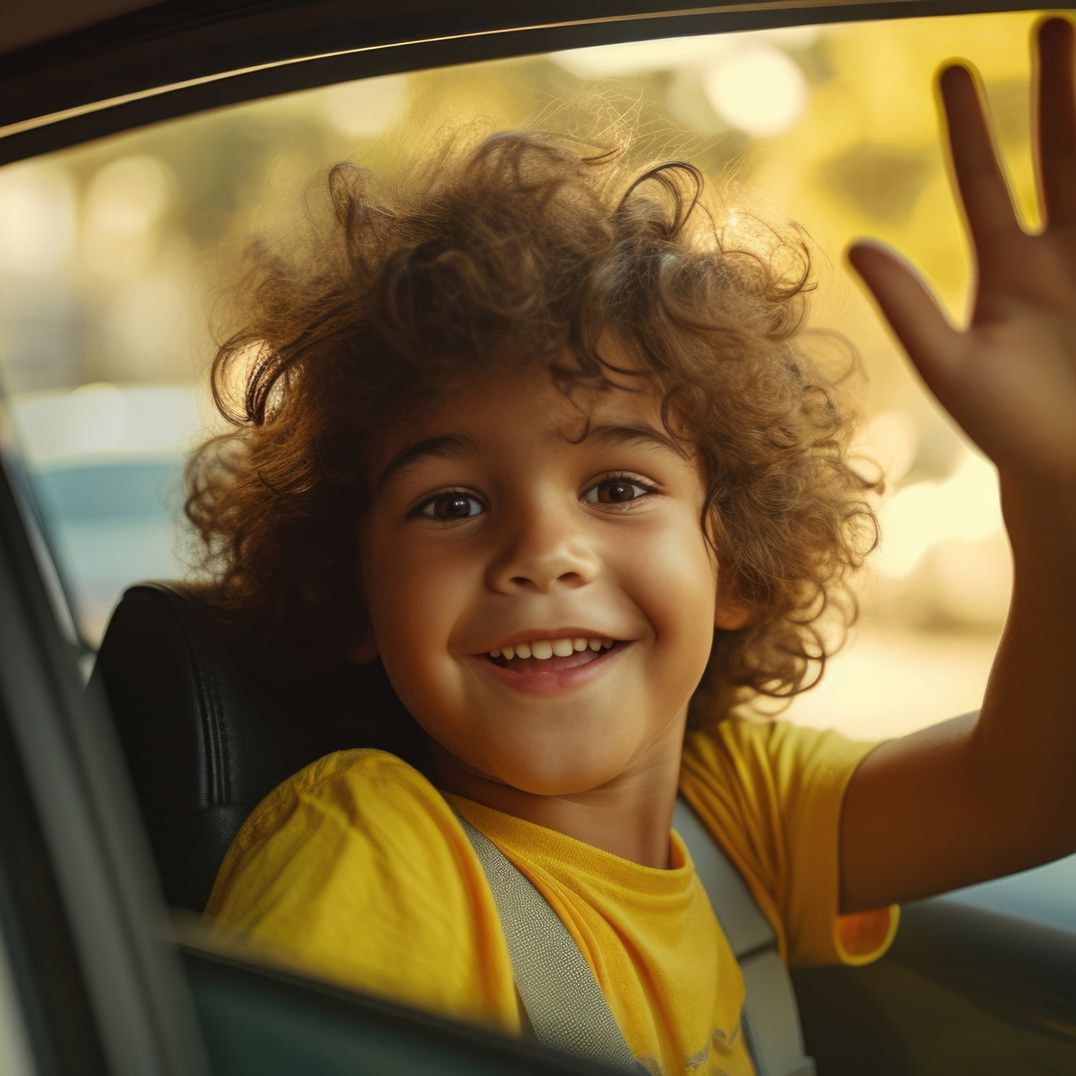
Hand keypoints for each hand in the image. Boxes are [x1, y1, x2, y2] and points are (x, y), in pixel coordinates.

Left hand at [848, 17, 1075, 487]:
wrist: (1074, 471)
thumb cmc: (1009, 430)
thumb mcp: (952, 367)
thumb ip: (908, 308)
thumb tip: (854, 246)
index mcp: (1008, 272)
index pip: (983, 182)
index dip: (968, 129)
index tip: (951, 69)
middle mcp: (1060, 256)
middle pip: (1062, 154)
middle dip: (1061, 88)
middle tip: (1053, 18)